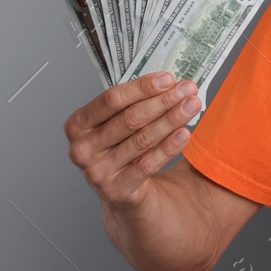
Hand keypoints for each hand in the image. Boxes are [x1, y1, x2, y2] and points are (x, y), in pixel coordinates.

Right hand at [64, 72, 201, 210]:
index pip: (112, 99)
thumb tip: (170, 84)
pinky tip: (185, 134)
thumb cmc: (121, 148)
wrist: (121, 191)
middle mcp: (82, 148)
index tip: (169, 79)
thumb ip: (135, 104)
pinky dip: (168, 147)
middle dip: (163, 102)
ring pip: (142, 140)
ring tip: (192, 106)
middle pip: (130, 118)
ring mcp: (96, 171)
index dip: (143, 88)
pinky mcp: (115, 190)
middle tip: (188, 90)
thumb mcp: (118, 125)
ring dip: (171, 120)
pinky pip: (148, 164)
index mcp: (78, 124)